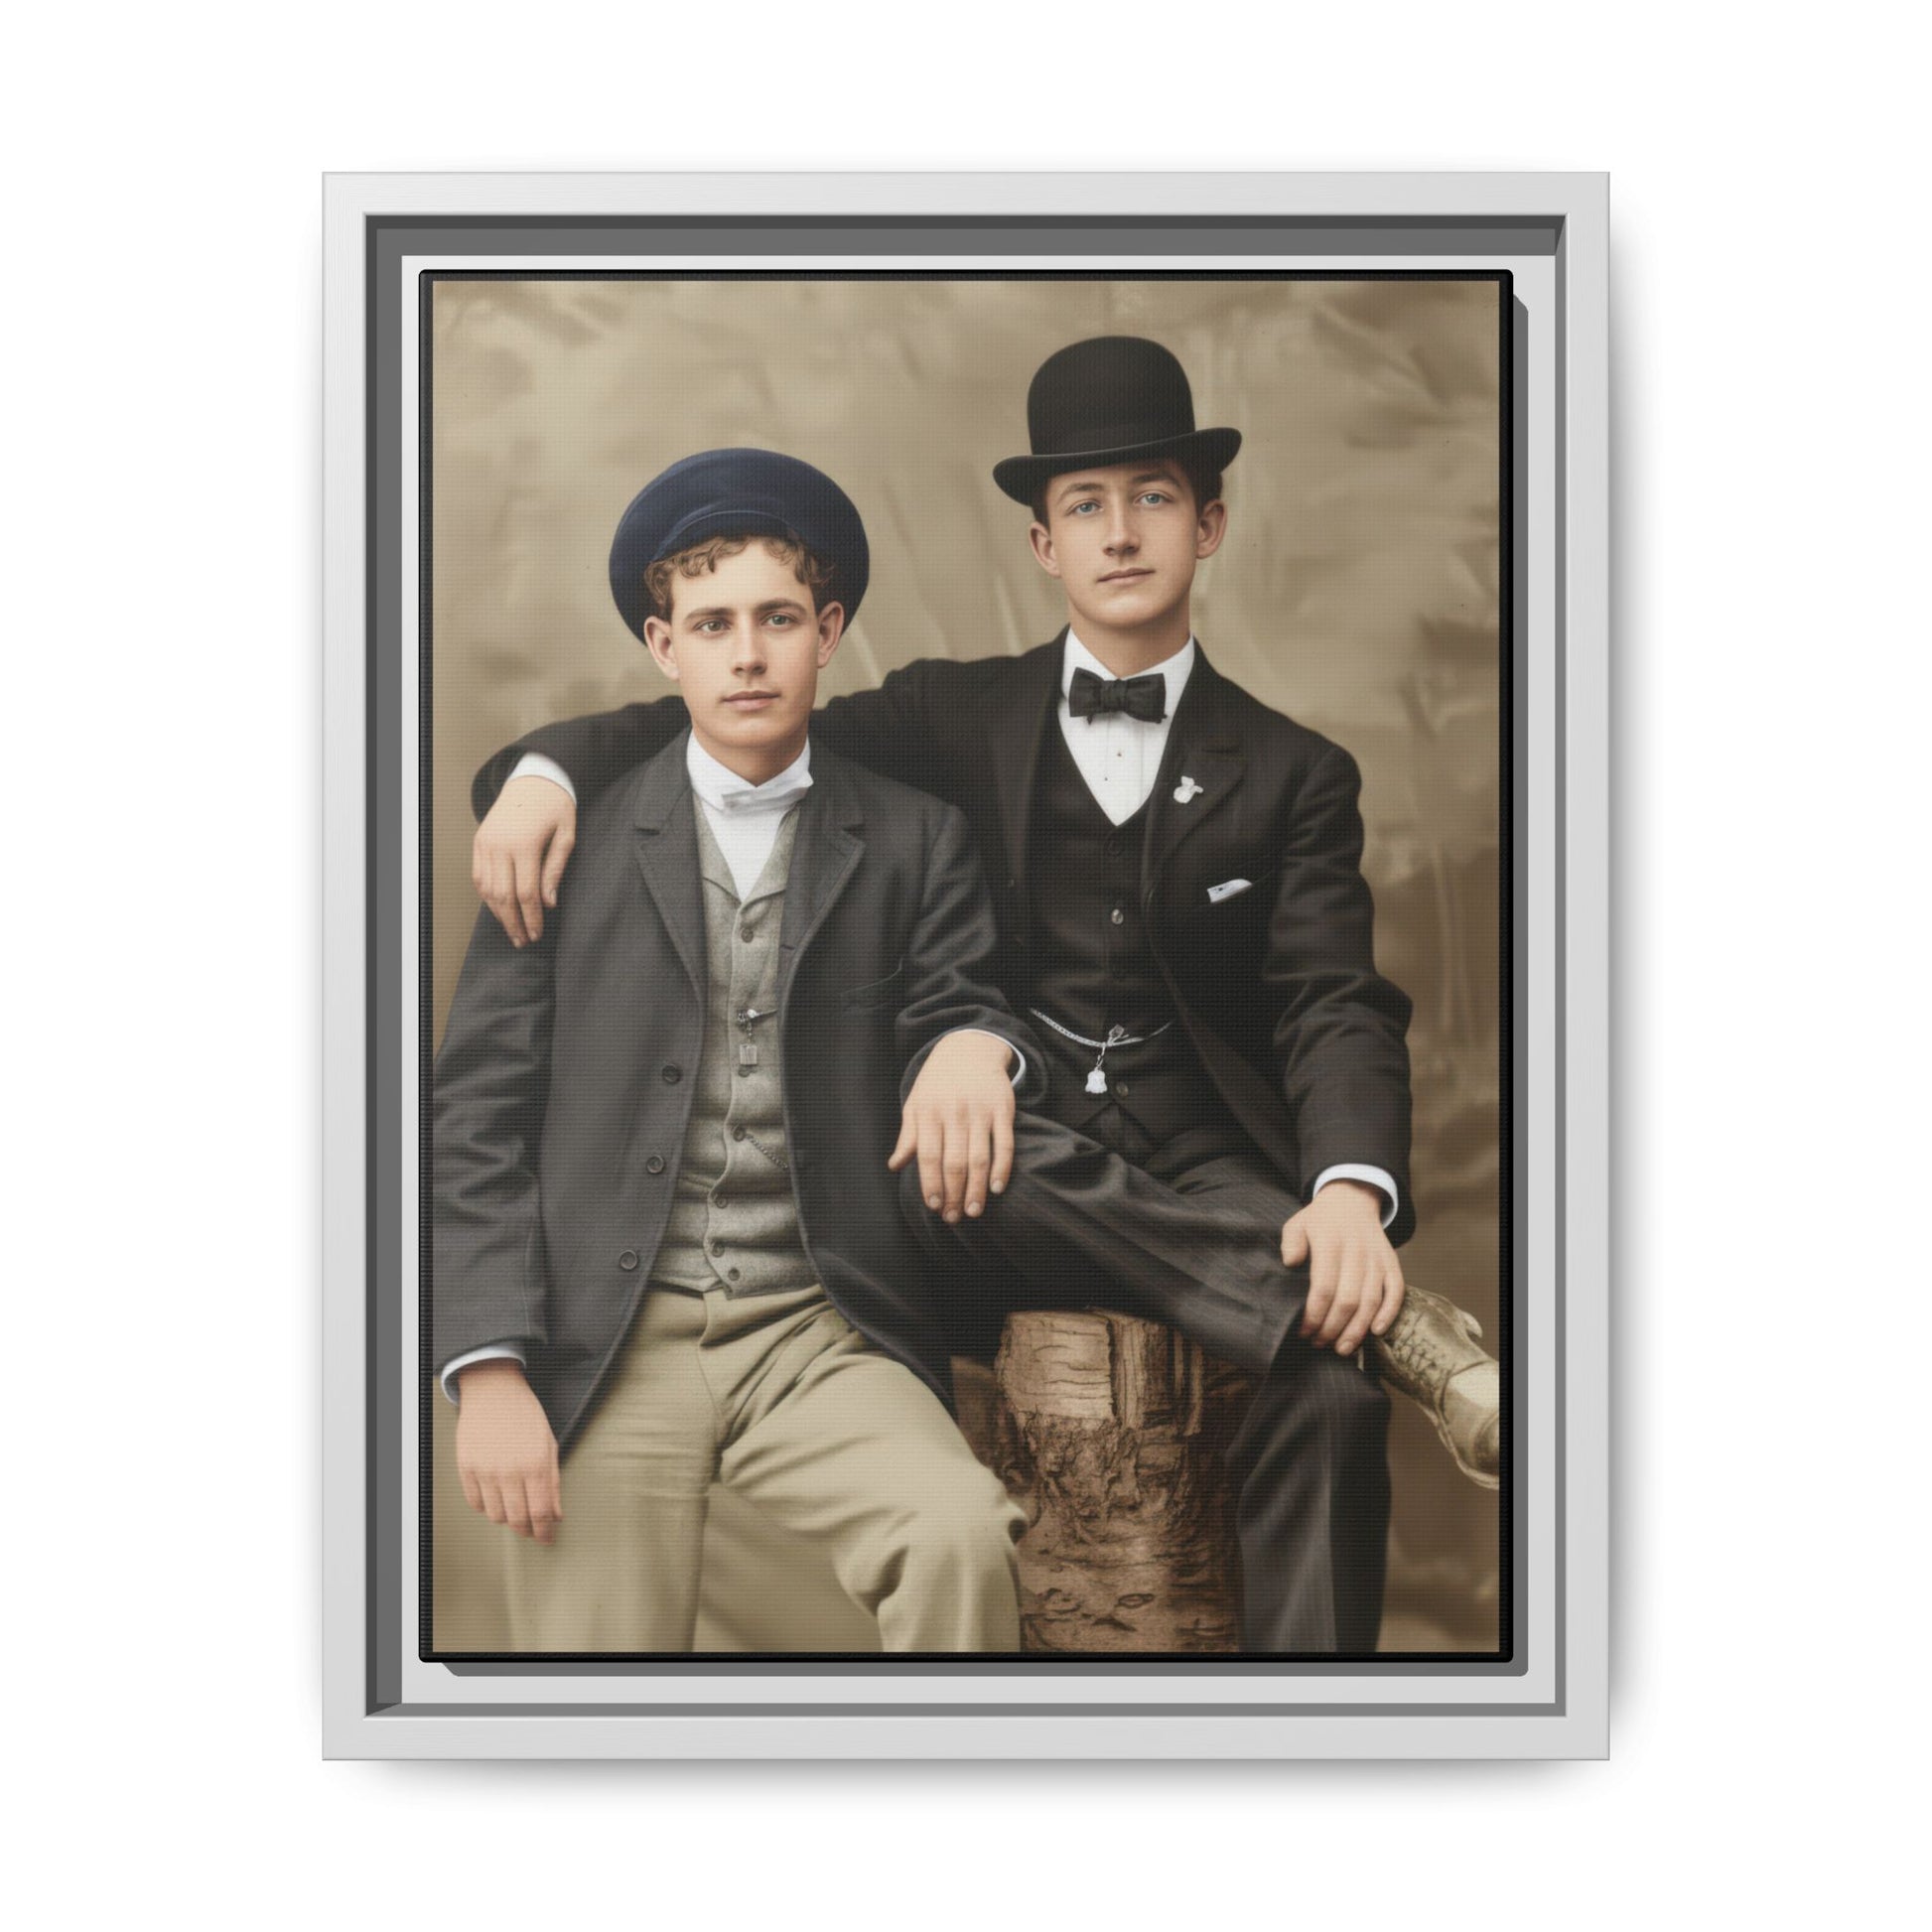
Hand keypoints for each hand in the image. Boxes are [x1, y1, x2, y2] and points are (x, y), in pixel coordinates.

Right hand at [455, 1361, 562, 1542]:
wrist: (494, 1392)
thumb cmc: (526, 1416)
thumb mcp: (549, 1444)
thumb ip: (553, 1482)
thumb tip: (557, 1515)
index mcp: (536, 1464)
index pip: (540, 1513)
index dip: (545, 1532)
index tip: (547, 1539)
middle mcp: (509, 1470)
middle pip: (517, 1520)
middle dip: (527, 1531)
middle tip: (532, 1530)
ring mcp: (485, 1470)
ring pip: (495, 1515)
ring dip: (507, 1519)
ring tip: (514, 1509)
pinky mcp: (466, 1468)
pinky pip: (475, 1503)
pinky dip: (487, 1507)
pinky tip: (496, 1498)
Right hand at [472, 776, 577, 946]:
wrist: (532, 780)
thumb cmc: (556, 807)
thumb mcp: (566, 835)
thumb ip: (556, 869)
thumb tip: (549, 904)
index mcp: (525, 844)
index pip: (526, 893)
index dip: (532, 918)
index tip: (538, 934)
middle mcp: (500, 845)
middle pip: (504, 896)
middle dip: (514, 923)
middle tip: (523, 942)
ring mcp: (485, 844)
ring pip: (487, 889)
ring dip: (498, 914)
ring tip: (512, 931)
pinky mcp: (479, 842)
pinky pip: (478, 877)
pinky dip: (487, 896)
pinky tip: (499, 910)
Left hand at [887, 1032, 1015, 1223]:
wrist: (968, 1048)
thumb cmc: (937, 1082)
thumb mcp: (916, 1103)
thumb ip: (908, 1136)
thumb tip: (895, 1166)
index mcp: (929, 1112)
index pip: (928, 1155)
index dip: (931, 1184)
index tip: (934, 1206)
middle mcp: (954, 1112)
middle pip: (955, 1162)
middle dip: (954, 1194)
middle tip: (954, 1218)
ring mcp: (980, 1111)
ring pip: (979, 1157)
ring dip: (976, 1189)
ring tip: (973, 1211)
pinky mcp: (1002, 1109)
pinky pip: (1004, 1143)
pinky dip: (1002, 1168)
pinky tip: (996, 1188)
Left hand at [1280, 1180, 1405, 1356]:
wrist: (1352, 1198)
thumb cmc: (1320, 1219)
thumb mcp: (1298, 1223)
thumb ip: (1291, 1242)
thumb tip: (1290, 1263)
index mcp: (1330, 1243)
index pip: (1323, 1288)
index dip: (1314, 1315)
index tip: (1304, 1331)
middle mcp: (1357, 1252)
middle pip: (1348, 1300)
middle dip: (1333, 1328)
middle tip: (1320, 1344)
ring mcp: (1377, 1259)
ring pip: (1371, 1301)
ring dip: (1357, 1329)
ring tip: (1342, 1348)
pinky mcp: (1392, 1263)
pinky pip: (1396, 1291)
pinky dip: (1389, 1313)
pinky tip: (1375, 1332)